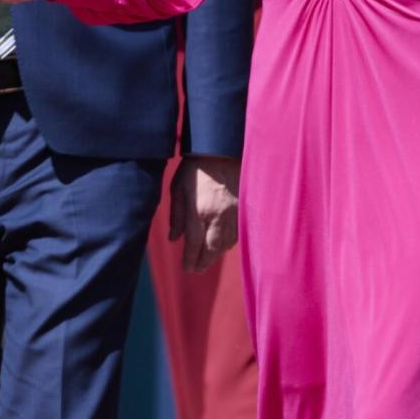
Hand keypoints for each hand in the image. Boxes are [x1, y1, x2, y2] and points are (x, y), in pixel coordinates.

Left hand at [169, 156, 240, 272]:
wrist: (223, 148)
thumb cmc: (196, 166)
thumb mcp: (178, 187)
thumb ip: (177, 215)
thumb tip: (174, 238)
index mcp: (199, 212)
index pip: (194, 245)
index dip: (190, 260)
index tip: (186, 268)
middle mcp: (218, 217)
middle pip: (212, 250)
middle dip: (204, 263)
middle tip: (197, 270)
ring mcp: (234, 214)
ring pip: (226, 244)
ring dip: (216, 255)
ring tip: (208, 259)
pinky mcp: (245, 209)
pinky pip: (238, 233)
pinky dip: (229, 242)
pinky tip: (222, 244)